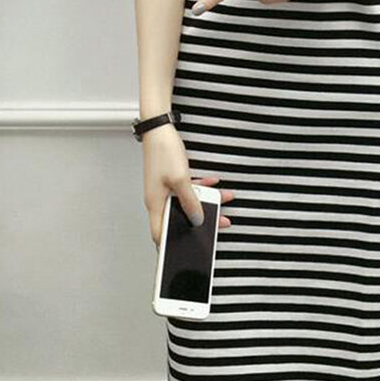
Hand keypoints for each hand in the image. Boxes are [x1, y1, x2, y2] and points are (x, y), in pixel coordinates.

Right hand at [142, 123, 234, 246]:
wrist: (159, 128)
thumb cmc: (163, 152)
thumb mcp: (181, 180)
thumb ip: (191, 201)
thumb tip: (198, 218)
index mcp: (155, 203)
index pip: (160, 234)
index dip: (171, 246)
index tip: (186, 252)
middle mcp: (158, 198)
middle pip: (181, 217)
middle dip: (202, 219)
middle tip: (220, 223)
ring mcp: (165, 188)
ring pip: (188, 201)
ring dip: (207, 199)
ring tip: (224, 198)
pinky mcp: (171, 179)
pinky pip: (188, 189)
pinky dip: (202, 187)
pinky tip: (214, 183)